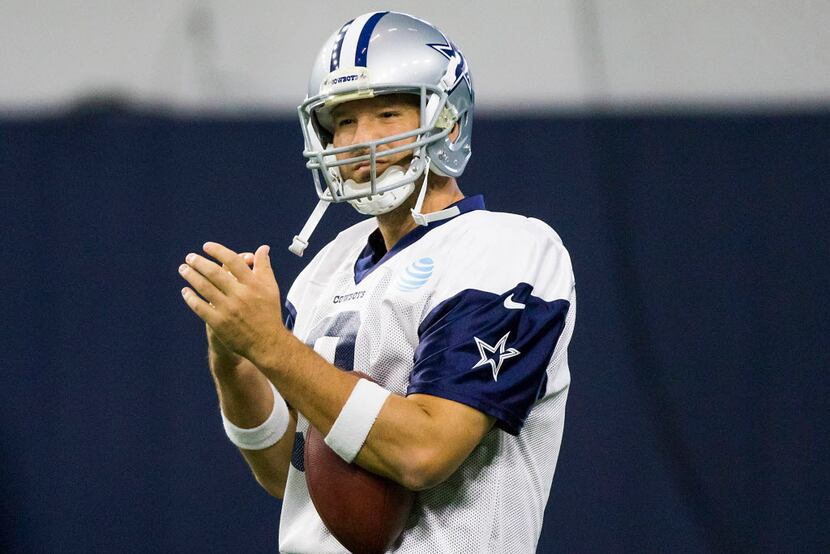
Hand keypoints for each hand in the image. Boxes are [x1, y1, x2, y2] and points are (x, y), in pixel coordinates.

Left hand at [179, 242, 284, 364]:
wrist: (267, 343)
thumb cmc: (269, 313)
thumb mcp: (271, 287)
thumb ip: (264, 266)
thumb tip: (262, 248)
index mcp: (253, 284)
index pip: (232, 260)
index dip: (218, 251)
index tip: (206, 247)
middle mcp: (240, 294)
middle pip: (214, 272)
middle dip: (199, 262)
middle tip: (190, 257)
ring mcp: (228, 309)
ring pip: (204, 287)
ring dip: (191, 276)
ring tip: (184, 269)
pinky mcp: (219, 323)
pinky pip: (200, 307)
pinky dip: (191, 298)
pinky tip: (185, 291)